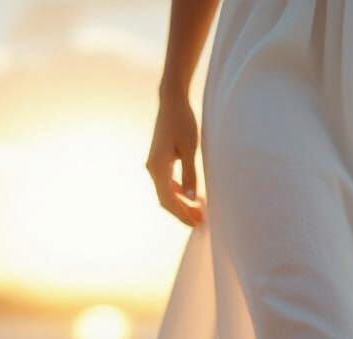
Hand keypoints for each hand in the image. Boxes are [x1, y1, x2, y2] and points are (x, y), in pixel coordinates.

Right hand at [146, 93, 203, 226]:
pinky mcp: (159, 160)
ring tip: (197, 212)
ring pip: (166, 192)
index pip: (168, 200)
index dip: (182, 214)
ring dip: (181, 203)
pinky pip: (167, 183)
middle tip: (199, 222)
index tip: (196, 223)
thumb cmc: (182, 122)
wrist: (172, 101)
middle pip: (165, 199)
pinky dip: (178, 192)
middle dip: (182, 212)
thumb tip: (190, 198)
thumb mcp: (190, 149)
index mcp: (158, 167)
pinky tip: (191, 196)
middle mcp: (152, 168)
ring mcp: (154, 164)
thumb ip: (190, 175)